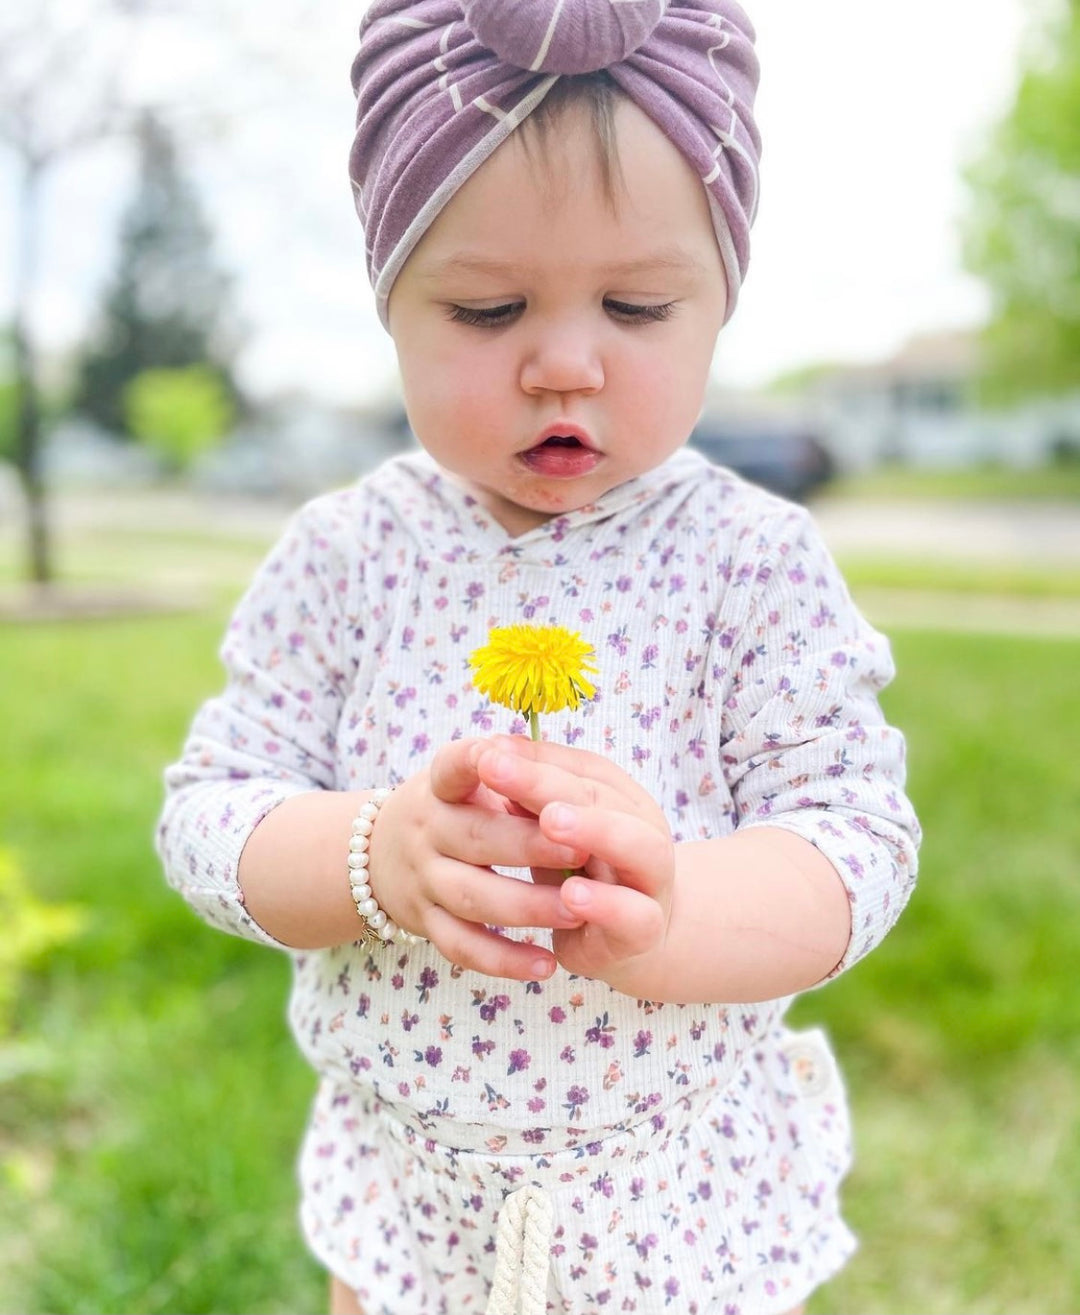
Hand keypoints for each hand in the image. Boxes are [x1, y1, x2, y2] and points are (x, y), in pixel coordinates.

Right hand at [365, 738, 586, 980]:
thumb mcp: (461, 781)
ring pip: (473, 897)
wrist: (373, 856)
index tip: (501, 758)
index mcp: (440, 788)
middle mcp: (426, 831)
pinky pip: (463, 946)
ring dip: (527, 906)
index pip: (452, 767)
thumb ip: (507, 773)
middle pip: (476, 837)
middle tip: (581, 848)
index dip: (475, 761)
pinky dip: (503, 959)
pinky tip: (546, 963)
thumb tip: (559, 763)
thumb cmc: (448, 810)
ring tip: (576, 911)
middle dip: (528, 845)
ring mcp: (423, 880)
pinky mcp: (426, 923)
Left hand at [473, 736, 674, 993]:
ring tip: (550, 822)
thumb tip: (490, 754)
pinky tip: (571, 894)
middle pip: (602, 798)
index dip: (534, 757)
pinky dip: (605, 904)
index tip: (485, 750)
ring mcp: (652, 880)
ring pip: (641, 847)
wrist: (626, 943)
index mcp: (622, 799)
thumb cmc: (581, 875)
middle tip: (498, 769)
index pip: (581, 768)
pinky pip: (635, 916)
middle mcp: (645, 831)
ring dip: (595, 830)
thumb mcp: (553, 834)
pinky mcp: (646, 929)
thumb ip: (531, 799)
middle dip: (547, 784)